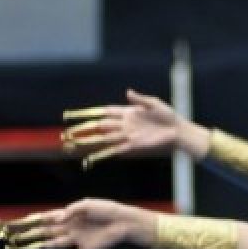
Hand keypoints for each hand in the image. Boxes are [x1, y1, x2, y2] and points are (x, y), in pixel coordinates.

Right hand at [0, 199, 149, 248]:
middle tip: (10, 239)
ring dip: (35, 247)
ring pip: (51, 244)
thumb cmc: (108, 210)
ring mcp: (76, 239)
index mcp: (69, 215)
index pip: (44, 218)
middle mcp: (69, 228)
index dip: (28, 221)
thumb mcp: (88, 204)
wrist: (125, 222)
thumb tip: (59, 218)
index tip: (13, 223)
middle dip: (27, 235)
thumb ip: (72, 210)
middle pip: (44, 232)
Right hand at [61, 90, 181, 167]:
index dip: (90, 112)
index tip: (73, 114)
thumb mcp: (155, 104)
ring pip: (106, 138)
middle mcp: (125, 124)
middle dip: (85, 128)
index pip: (105, 111)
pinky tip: (94, 156)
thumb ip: (140, 99)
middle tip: (69, 132)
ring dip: (91, 141)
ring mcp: (129, 135)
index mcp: (128, 112)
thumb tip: (127, 92)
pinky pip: (117, 149)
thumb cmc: (169, 116)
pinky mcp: (135, 145)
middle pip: (101, 125)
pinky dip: (106, 153)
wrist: (178, 131)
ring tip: (76, 144)